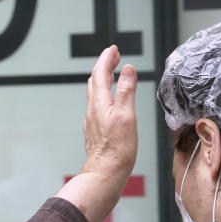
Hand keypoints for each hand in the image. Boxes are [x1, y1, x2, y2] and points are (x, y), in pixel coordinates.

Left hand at [83, 45, 137, 180]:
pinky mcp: (95, 130)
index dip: (106, 58)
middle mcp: (93, 109)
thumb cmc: (117, 148)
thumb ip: (126, 90)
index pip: (100, 73)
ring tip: (111, 74)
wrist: (106, 171)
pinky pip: (97, 105)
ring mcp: (93, 120)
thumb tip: (127, 69)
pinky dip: (103, 95)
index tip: (113, 49)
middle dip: (104, 66)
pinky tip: (109, 102)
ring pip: (94, 93)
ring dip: (102, 80)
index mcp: (100, 102)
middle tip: (113, 57)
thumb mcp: (126, 115)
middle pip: (95, 81)